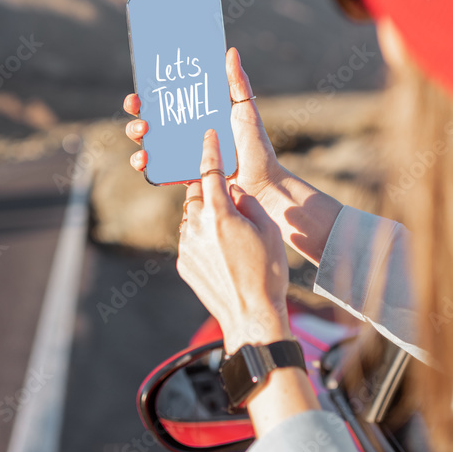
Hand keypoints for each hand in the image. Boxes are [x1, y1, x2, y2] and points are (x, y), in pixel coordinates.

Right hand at [123, 48, 342, 264]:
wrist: (262, 183)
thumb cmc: (256, 147)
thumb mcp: (245, 110)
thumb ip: (237, 83)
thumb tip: (230, 51)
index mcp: (197, 116)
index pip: (167, 102)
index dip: (149, 95)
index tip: (141, 91)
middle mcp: (185, 135)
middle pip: (151, 122)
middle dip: (137, 116)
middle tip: (139, 111)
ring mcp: (182, 156)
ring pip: (148, 145)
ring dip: (136, 138)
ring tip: (142, 133)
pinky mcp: (182, 176)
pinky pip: (158, 171)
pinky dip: (145, 165)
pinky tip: (144, 159)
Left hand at [177, 129, 289, 353]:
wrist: (252, 316)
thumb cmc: (268, 272)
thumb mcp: (268, 230)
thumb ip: (248, 203)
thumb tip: (234, 191)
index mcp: (220, 215)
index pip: (211, 172)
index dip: (210, 150)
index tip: (207, 135)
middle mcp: (197, 228)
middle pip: (196, 194)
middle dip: (207, 188)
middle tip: (222, 189)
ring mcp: (187, 247)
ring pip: (191, 218)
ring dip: (204, 214)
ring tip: (226, 226)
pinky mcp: (184, 265)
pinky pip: (190, 239)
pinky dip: (201, 236)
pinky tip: (221, 249)